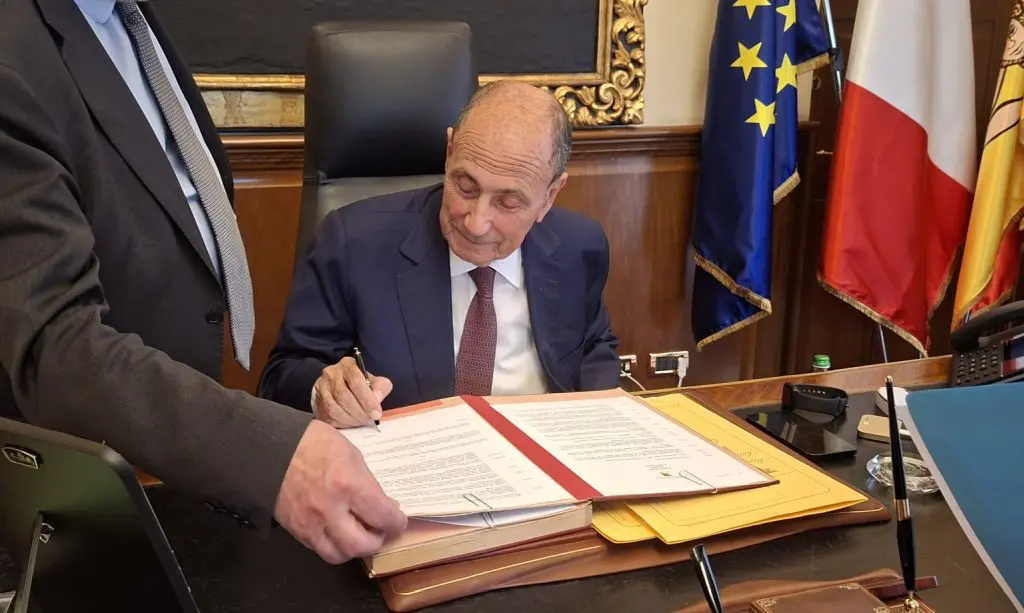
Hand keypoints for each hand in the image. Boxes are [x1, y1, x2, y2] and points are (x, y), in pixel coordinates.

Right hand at [274, 419, 406, 563]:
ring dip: (354, 548)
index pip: (382, 516)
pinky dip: (334, 545)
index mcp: (348, 484)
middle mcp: (330, 510)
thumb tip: (382, 503)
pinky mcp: (296, 531)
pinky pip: (320, 550)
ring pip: (340, 555)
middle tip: (380, 529)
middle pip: (362, 545)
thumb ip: (367, 483)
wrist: (270, 448)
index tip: (398, 520)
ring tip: (359, 534)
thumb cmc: (313, 443)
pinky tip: (339, 532)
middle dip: (378, 540)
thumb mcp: (351, 454)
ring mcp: (311, 524)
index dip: (396, 522)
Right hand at [313, 356, 392, 427]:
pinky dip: (342, 422)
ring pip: (334, 408)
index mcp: (347, 365)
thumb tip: (377, 399)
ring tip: (362, 421)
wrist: (339, 385)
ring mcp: (322, 388)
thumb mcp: (374, 381)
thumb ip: (381, 387)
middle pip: (344, 396)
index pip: (356, 381)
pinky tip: (351, 423)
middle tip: (369, 420)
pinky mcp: (318, 402)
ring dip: (351, 419)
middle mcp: (331, 374)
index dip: (367, 400)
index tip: (376, 414)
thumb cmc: (360, 384)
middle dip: (360, 411)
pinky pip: (328, 416)